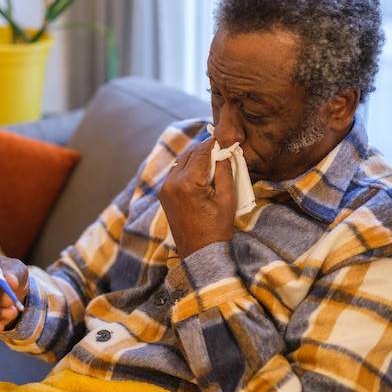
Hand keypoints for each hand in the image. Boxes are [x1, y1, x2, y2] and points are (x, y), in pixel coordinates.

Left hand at [159, 139, 236, 259]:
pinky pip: (175, 172)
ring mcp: (165, 188)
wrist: (199, 252)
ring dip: (196, 158)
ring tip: (212, 161)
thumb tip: (224, 150)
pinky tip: (201, 172)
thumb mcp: (228, 196)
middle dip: (205, 150)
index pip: (202, 151)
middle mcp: (172, 182)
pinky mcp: (163, 194)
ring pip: (181, 160)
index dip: (214, 143)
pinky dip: (187, 168)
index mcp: (188, 182)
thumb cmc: (217, 227)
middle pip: (190, 153)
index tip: (225, 139)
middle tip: (221, 149)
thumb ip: (225, 169)